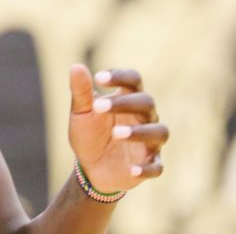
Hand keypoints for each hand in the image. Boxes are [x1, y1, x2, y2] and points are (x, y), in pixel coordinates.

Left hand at [68, 65, 167, 192]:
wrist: (90, 168)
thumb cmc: (89, 134)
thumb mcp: (81, 113)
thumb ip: (81, 92)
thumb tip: (76, 66)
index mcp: (128, 99)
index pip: (133, 80)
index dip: (119, 76)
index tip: (98, 78)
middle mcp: (144, 117)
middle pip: (147, 102)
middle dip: (124, 104)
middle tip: (98, 107)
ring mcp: (149, 142)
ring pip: (159, 132)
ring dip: (140, 132)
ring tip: (116, 133)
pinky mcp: (150, 164)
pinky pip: (157, 166)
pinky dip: (148, 168)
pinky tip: (133, 169)